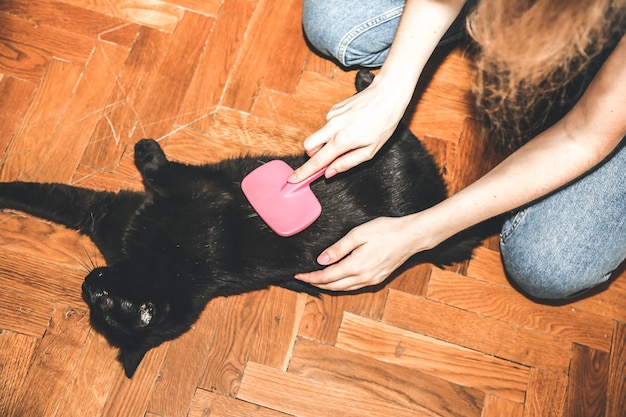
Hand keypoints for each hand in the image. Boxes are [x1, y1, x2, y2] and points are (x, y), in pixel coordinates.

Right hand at [288, 78, 408, 182]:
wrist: (387, 95)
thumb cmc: (383, 123)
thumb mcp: (370, 151)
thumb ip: (348, 163)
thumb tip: (329, 172)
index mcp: (343, 140)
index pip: (317, 161)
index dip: (304, 172)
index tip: (292, 179)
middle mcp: (333, 127)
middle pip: (308, 146)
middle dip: (313, 155)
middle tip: (330, 157)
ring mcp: (331, 116)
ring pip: (318, 136)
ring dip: (326, 142)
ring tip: (350, 138)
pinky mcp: (333, 109)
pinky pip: (327, 126)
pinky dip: (334, 131)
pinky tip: (351, 126)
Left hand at [294, 216, 428, 290]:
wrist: (411, 236)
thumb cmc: (386, 230)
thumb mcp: (358, 234)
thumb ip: (339, 248)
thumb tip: (322, 260)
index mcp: (356, 266)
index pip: (326, 276)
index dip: (311, 277)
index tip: (299, 274)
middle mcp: (363, 277)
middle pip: (333, 286)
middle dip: (316, 284)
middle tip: (304, 278)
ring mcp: (372, 279)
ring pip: (344, 288)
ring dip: (329, 286)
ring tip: (317, 280)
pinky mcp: (378, 278)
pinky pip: (354, 287)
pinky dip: (342, 285)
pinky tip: (338, 279)